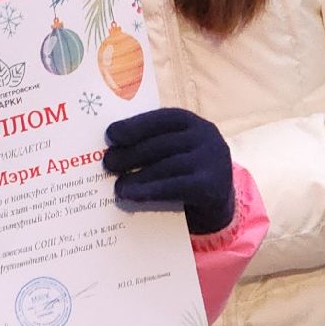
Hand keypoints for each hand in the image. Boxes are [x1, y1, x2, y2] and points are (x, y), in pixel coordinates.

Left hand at [101, 108, 234, 233]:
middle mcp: (207, 136)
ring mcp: (214, 160)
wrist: (216, 207)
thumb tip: (112, 150)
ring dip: (138, 176)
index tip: (111, 134)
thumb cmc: (184, 174)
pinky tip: (132, 196)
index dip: (135, 124)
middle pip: (162, 143)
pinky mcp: (214, 186)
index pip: (162, 118)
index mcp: (192, 123)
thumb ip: (151, 146)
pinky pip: (177, 187)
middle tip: (108, 163)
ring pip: (168, 165)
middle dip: (132, 153)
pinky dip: (151, 191)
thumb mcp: (173, 153)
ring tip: (117, 186)